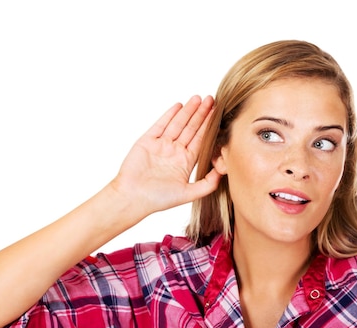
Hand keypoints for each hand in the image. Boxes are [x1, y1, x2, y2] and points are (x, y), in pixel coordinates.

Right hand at [110, 95, 221, 216]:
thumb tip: (223, 170)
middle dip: (201, 114)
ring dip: (188, 111)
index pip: (201, 140)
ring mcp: (161, 145)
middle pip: (191, 129)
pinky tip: (179, 106)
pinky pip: (160, 125)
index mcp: (185, 162)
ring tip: (198, 98)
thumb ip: (208, 184)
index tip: (218, 114)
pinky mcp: (147, 141)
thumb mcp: (188, 193)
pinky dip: (169, 115)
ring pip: (178, 124)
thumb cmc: (158, 199)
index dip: (209, 127)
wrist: (133, 198)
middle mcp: (174, 152)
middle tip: (211, 100)